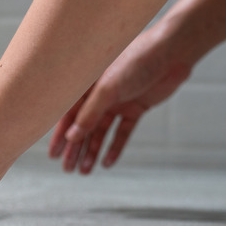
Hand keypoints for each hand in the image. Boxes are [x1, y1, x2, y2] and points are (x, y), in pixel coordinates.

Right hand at [48, 24, 191, 173]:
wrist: (172, 53)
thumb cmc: (136, 61)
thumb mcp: (108, 89)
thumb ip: (89, 114)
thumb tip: (71, 137)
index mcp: (87, 86)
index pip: (68, 115)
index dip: (60, 135)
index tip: (53, 155)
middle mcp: (100, 95)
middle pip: (83, 127)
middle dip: (75, 149)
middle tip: (67, 169)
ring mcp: (118, 102)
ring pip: (101, 133)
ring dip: (92, 151)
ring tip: (85, 171)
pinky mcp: (135, 108)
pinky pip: (122, 132)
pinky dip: (115, 147)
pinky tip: (107, 163)